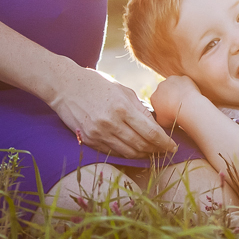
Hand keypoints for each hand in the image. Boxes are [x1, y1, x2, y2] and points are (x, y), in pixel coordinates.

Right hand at [48, 65, 176, 157]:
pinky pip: (113, 152)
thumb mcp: (123, 90)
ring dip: (143, 155)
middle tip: (165, 152)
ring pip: (128, 152)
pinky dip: (126, 154)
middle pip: (141, 145)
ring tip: (152, 153)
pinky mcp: (90, 140)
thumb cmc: (97, 84)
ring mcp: (99, 134)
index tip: (173, 146)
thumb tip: (156, 125)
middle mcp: (111, 123)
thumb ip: (140, 109)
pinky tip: (134, 151)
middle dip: (156, 151)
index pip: (151, 133)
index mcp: (123, 108)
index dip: (165, 142)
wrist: (65, 86)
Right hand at [150, 75, 205, 130]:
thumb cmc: (174, 117)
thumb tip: (160, 116)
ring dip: (178, 90)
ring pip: (175, 84)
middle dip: (170, 96)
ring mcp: (172, 80)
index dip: (164, 106)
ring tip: (186, 101)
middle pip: (165, 91)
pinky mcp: (184, 78)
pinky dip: (188, 87)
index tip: (170, 111)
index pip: (157, 101)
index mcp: (154, 97)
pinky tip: (191, 96)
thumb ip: (159, 117)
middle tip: (179, 105)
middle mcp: (160, 86)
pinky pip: (186, 82)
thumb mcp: (161, 123)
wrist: (187, 108)